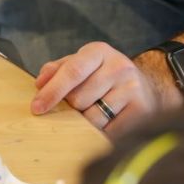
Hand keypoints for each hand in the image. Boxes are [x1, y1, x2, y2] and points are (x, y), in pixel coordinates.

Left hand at [31, 42, 159, 135]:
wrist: (148, 87)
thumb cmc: (104, 75)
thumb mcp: (82, 63)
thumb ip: (58, 69)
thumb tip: (39, 84)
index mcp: (98, 51)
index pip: (71, 72)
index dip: (52, 91)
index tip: (36, 108)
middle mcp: (118, 66)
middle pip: (79, 98)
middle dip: (70, 108)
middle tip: (75, 106)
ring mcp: (132, 88)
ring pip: (93, 117)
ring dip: (84, 122)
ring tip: (92, 112)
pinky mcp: (142, 110)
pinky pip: (109, 130)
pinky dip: (100, 132)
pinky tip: (105, 122)